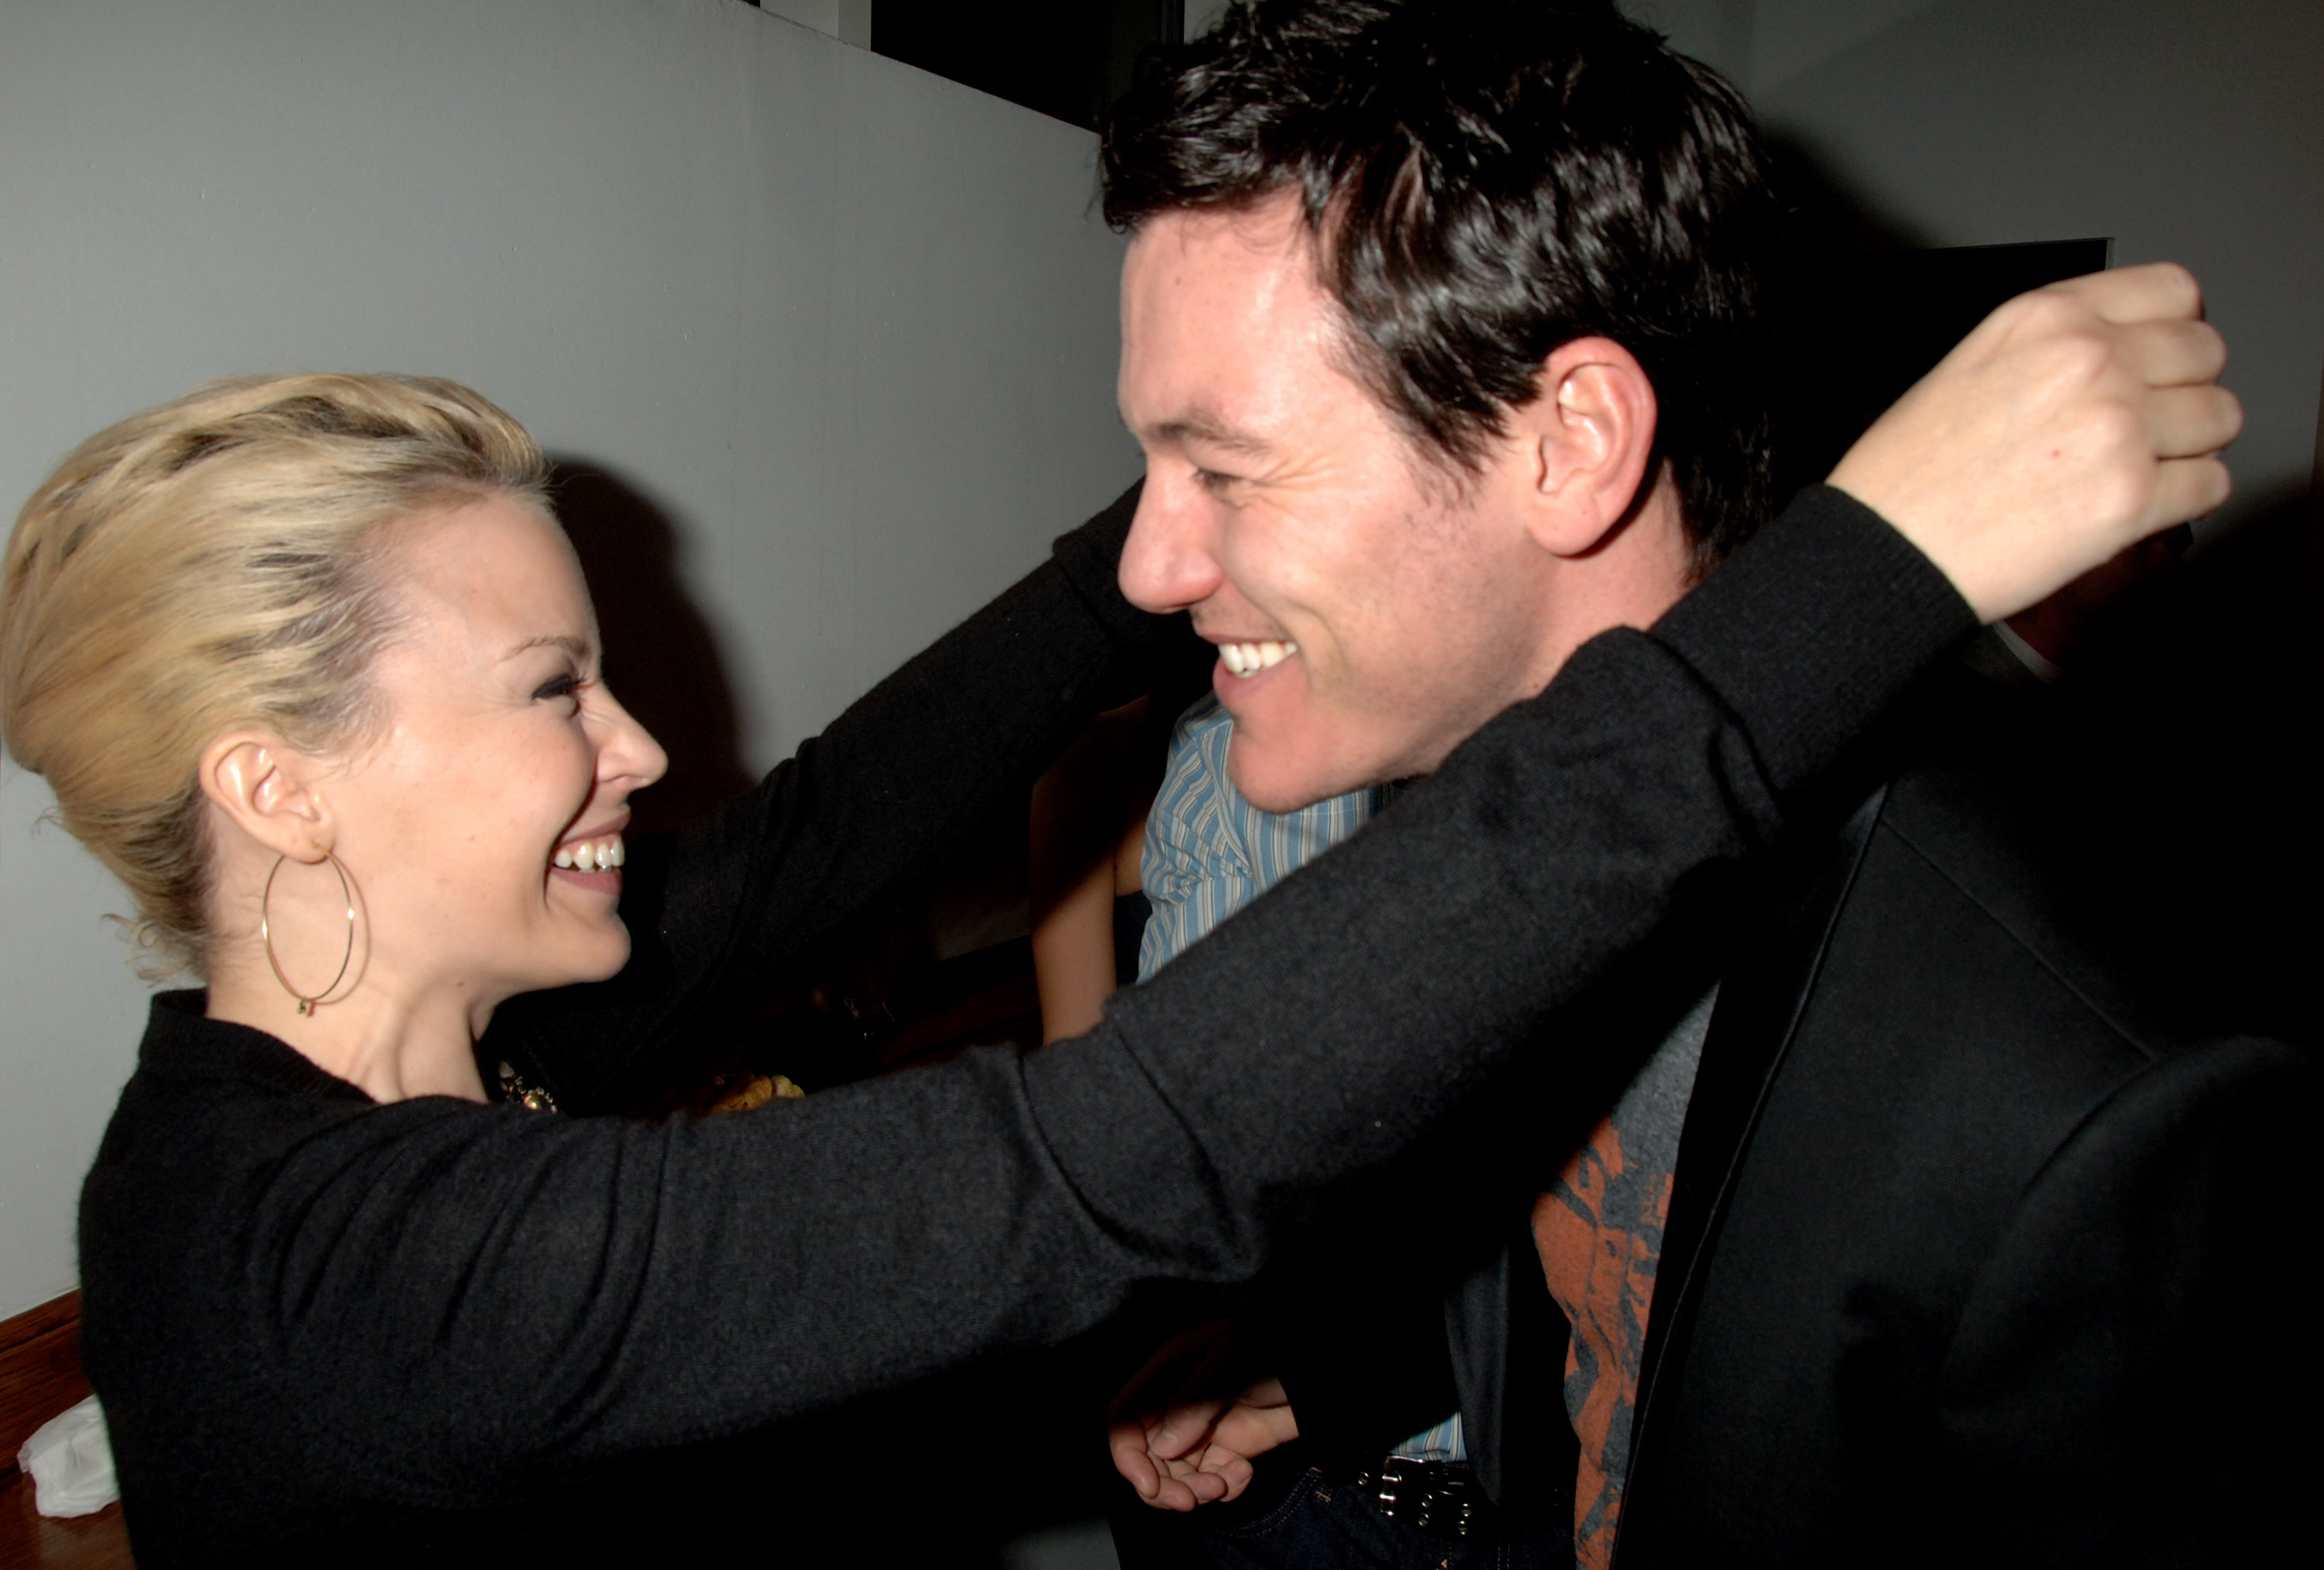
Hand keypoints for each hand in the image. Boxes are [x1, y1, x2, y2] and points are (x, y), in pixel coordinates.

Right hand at [1107, 1319, 1299, 1510]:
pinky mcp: (1228, 1451)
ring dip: (1194, 1491)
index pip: (1124, 1419)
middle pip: (1147, 1459)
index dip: (1127, 1455)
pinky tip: (1244, 1474)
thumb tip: (1164, 1447)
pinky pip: (1210, 1481)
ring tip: (1224, 1483)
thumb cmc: (1270, 1345)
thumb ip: (1195, 1400)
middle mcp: (1175, 1406)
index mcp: (1165, 1375)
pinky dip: (1224, 1488)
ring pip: (1176, 1477)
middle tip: (1190, 1501)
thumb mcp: (1230, 1360)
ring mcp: (1200, 1431)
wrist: (1318, 1366)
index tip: (1148, 1484)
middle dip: (1163, 1487)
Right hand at [1827, 262, 2240, 622]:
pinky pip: (2213, 485)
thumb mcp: (1971, 364)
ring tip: (2135, 469)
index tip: (2166, 357)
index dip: (2176, 329)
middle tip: (2147, 424)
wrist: (1882, 552)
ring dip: (2189, 447)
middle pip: (2207, 352)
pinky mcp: (2133, 497)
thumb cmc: (1907, 475)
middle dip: (2184, 391)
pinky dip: (2184, 501)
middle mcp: (2090, 360)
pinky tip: (2136, 506)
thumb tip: (2126, 353)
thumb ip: (2055, 346)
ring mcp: (2118, 426)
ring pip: (2221, 418)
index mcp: (2046, 318)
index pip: (2174, 292)